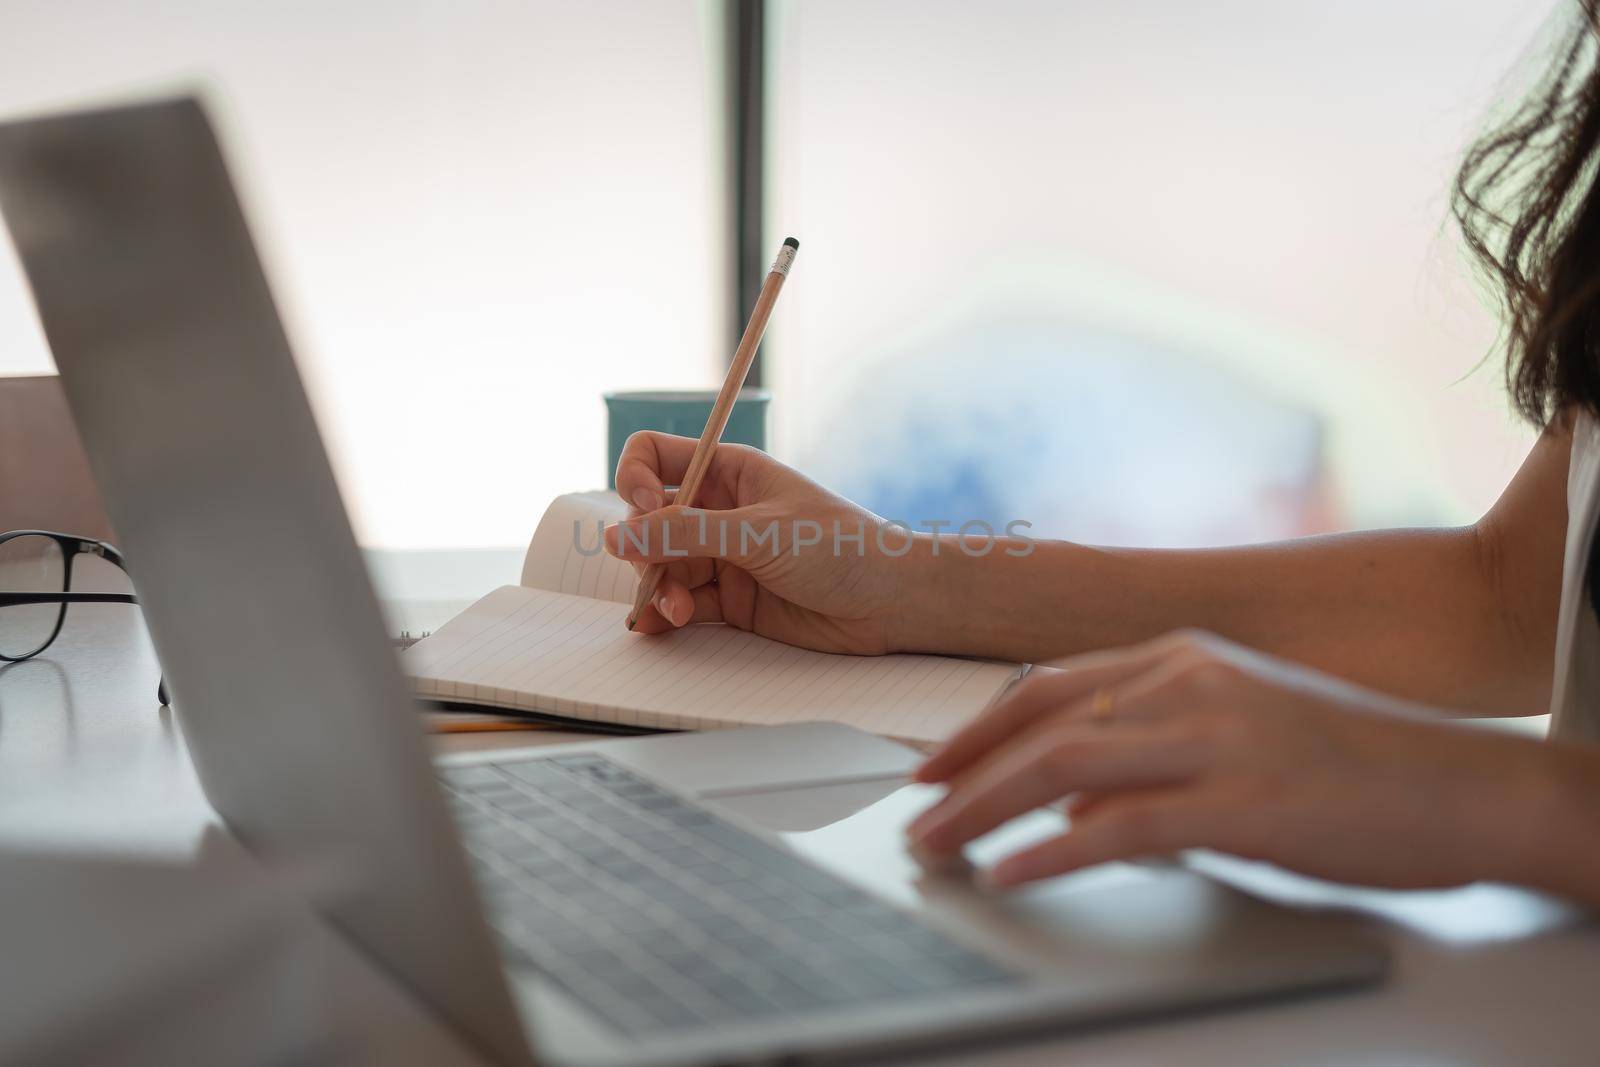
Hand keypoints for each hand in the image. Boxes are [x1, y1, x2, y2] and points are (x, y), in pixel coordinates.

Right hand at [604, 432, 907, 653]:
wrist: (892, 603)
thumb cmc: (842, 548)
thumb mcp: (760, 533)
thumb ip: (687, 534)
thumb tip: (618, 536)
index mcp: (729, 472)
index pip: (654, 458)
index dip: (634, 480)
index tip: (641, 511)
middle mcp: (720, 511)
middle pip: (648, 522)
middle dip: (645, 551)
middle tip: (659, 580)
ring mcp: (724, 556)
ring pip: (661, 567)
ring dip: (657, 590)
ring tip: (677, 614)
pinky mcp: (731, 600)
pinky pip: (681, 603)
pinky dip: (665, 616)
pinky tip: (662, 627)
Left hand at [908, 630, 1565, 892]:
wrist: (1465, 785)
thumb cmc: (1357, 762)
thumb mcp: (1241, 727)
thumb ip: (1156, 746)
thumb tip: (1074, 793)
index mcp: (1185, 657)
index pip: (1051, 685)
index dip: (980, 727)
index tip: (933, 765)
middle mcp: (1191, 682)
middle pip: (1042, 722)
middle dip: (964, 772)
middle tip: (915, 815)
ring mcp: (1217, 737)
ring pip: (1064, 765)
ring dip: (985, 809)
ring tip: (940, 846)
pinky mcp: (1244, 802)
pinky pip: (1121, 827)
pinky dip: (1054, 850)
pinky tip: (1014, 871)